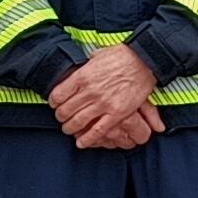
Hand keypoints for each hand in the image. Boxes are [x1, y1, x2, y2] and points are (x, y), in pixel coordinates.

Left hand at [48, 41, 163, 151]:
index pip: (58, 95)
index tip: (55, 104)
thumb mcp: (96, 55)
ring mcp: (103, 104)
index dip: (53, 102)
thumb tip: (78, 65)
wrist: (143, 61)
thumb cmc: (122, 56)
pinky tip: (81, 142)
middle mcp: (90, 91)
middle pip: (65, 111)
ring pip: (78, 122)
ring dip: (70, 128)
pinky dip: (87, 139)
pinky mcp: (116, 113)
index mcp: (82, 76)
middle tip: (61, 119)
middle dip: (60, 117)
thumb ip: (85, 65)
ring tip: (69, 129)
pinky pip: (97, 130)